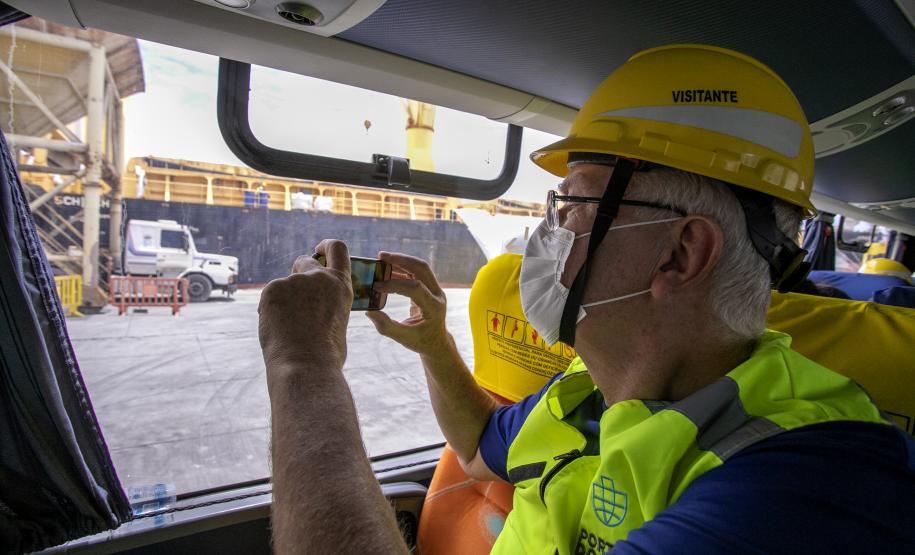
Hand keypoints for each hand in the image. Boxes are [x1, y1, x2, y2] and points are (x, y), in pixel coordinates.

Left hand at [258, 239, 352, 376]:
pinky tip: (277, 329)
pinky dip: (270, 310)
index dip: (326, 246)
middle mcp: (318, 277)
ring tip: (288, 330)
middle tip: (294, 296)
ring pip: (284, 287)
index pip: (337, 248)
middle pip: (304, 262)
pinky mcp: (272, 289)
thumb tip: (315, 307)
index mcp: (340, 285)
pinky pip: (270, 297)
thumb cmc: (326, 354)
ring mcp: (294, 282)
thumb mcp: (338, 322)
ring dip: (284, 301)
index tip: (318, 249)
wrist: (305, 365)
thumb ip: (328, 304)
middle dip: (298, 273)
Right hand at [365, 252, 450, 357]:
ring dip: (400, 261)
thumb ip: (386, 326)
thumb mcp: (403, 338)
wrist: (436, 343)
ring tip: (381, 260)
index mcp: (434, 307)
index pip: (415, 288)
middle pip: (422, 269)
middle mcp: (438, 295)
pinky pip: (416, 273)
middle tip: (381, 256)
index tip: (376, 286)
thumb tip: (369, 311)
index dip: (394, 285)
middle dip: (401, 260)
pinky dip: (401, 269)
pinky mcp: (429, 288)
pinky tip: (387, 271)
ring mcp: (435, 290)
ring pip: (419, 267)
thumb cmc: (421, 342)